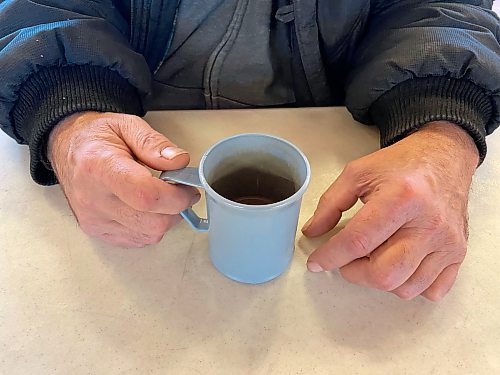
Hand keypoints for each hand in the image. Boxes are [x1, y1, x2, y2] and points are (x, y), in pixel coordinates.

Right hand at [48, 112, 199, 246]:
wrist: (66, 149)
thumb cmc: (97, 137)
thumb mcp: (126, 125)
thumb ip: (154, 143)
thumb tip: (179, 162)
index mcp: (100, 167)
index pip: (146, 196)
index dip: (176, 197)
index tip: (188, 188)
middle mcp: (93, 199)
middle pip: (152, 222)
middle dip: (176, 208)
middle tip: (179, 190)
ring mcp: (94, 220)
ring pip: (149, 235)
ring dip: (165, 218)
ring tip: (160, 197)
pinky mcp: (97, 231)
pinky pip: (137, 239)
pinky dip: (150, 227)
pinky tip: (145, 208)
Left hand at [303, 121, 478, 300]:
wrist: (444, 157)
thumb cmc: (401, 164)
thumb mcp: (357, 172)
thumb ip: (330, 203)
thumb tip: (312, 232)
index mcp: (401, 198)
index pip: (358, 241)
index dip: (330, 256)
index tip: (316, 262)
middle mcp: (428, 224)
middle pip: (384, 274)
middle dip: (354, 273)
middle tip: (346, 259)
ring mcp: (447, 242)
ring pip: (406, 288)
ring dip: (379, 281)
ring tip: (372, 258)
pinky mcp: (458, 253)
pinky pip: (432, 290)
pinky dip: (409, 285)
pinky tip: (398, 265)